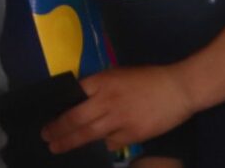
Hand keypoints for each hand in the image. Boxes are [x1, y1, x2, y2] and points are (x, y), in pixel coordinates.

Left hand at [41, 65, 195, 153]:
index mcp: (102, 82)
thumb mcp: (117, 74)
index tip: (47, 115)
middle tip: (45, 137)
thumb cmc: (146, 78)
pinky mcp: (133, 134)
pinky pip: (110, 143)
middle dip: (58, 129)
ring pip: (89, 134)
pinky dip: (99, 146)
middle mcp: (107, 101)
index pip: (73, 94)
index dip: (59, 107)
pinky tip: (89, 149)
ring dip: (71, 141)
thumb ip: (98, 86)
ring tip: (57, 147)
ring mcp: (120, 119)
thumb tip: (79, 97)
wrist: (178, 88)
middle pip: (76, 118)